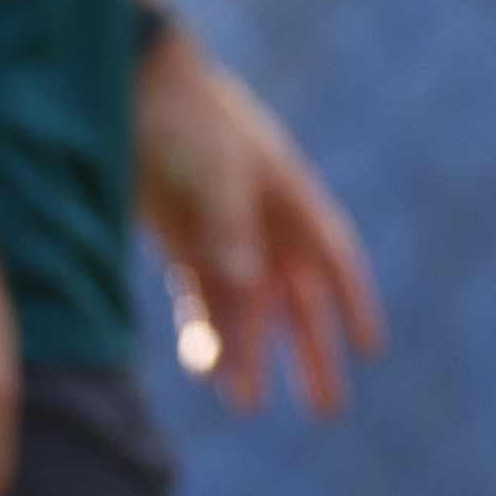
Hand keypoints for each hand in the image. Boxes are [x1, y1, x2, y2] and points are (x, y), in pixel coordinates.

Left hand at [135, 28, 384, 414]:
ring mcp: (222, 235)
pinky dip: (205, 335)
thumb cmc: (184, 119)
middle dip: (311, 352)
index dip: (353, 303)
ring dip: (250, 353)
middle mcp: (264, 223)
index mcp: (289, 197)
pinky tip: (205, 370)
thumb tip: (248, 286)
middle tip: (327, 408)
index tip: (369, 349)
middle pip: (296, 299)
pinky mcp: (182, 243)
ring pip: (246, 310)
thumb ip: (231, 229)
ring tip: (248, 405)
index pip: (332, 259)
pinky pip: (202, 302)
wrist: (126, 86)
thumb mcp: (215, 170)